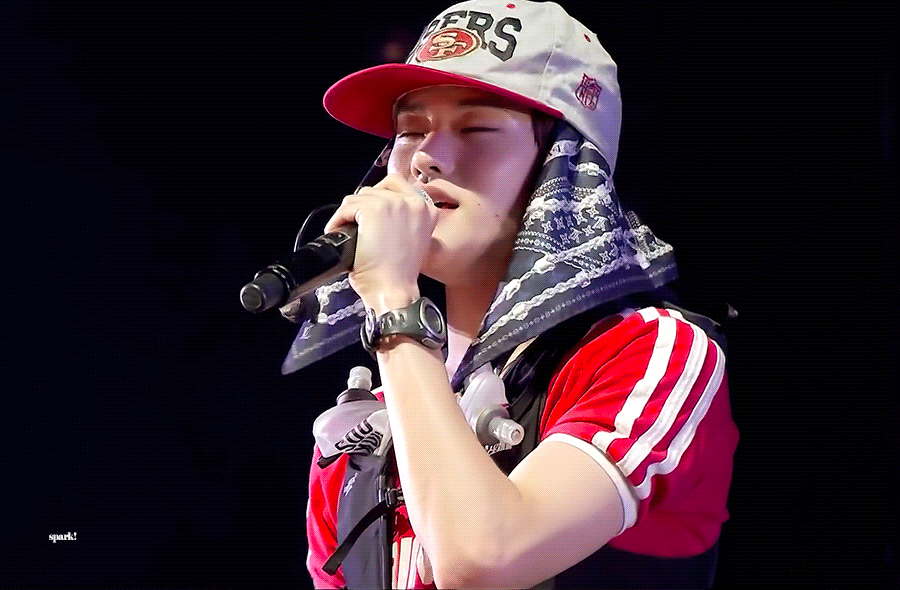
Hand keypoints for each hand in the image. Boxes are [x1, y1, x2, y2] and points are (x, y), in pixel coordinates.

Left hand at [323, 174, 437, 309]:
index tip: (369, 213)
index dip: (379, 197)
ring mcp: (393, 203)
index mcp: (427, 209)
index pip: (397, 183)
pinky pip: (347, 207)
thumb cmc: (400, 274)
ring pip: (359, 197)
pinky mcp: (373, 209)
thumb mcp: (414, 239)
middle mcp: (413, 201)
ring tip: (347, 231)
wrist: (393, 290)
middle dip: (363, 207)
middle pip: (375, 189)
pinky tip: (338, 232)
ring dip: (350, 213)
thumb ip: (406, 219)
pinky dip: (338, 220)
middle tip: (357, 226)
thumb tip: (381, 209)